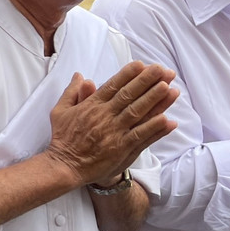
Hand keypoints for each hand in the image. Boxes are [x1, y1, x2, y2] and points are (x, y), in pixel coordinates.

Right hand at [47, 61, 178, 188]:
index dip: (128, 74)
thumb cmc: (63, 138)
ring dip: (154, 100)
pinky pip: (141, 136)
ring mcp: (114, 132)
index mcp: (91, 106)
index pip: (113, 86)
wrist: (65, 166)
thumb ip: (72, 92)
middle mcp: (105, 116)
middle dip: (146, 81)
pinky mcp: (122, 149)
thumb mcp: (60, 111)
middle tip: (161, 69)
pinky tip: (168, 120)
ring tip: (169, 88)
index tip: (141, 64)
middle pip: (129, 95)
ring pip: (138, 113)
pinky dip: (154, 128)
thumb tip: (80, 76)